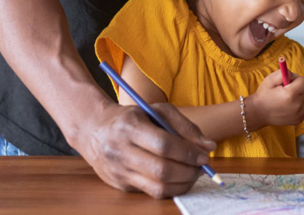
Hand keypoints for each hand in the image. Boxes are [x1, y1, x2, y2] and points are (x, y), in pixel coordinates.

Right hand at [71, 101, 216, 198]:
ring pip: (157, 187)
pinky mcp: (121, 185)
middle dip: (189, 171)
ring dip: (183, 183)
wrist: (94, 130)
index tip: (205, 155)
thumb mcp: (157, 110)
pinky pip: (151, 192)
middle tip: (203, 167)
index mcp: (129, 127)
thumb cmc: (132, 117)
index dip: (188, 152)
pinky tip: (179, 178)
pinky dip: (171, 188)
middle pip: (162, 169)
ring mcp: (119, 171)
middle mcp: (120, 151)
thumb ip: (185, 125)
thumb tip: (209, 146)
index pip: (164, 145)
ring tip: (194, 173)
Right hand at [248, 69, 303, 128]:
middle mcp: (297, 106)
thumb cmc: (264, 94)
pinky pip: (303, 106)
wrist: (258, 113)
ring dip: (298, 95)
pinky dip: (297, 104)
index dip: (297, 79)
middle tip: (286, 89)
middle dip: (299, 86)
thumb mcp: (271, 79)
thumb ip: (285, 73)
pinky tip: (286, 105)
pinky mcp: (300, 119)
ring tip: (285, 98)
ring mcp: (299, 114)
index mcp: (291, 94)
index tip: (289, 82)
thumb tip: (296, 75)